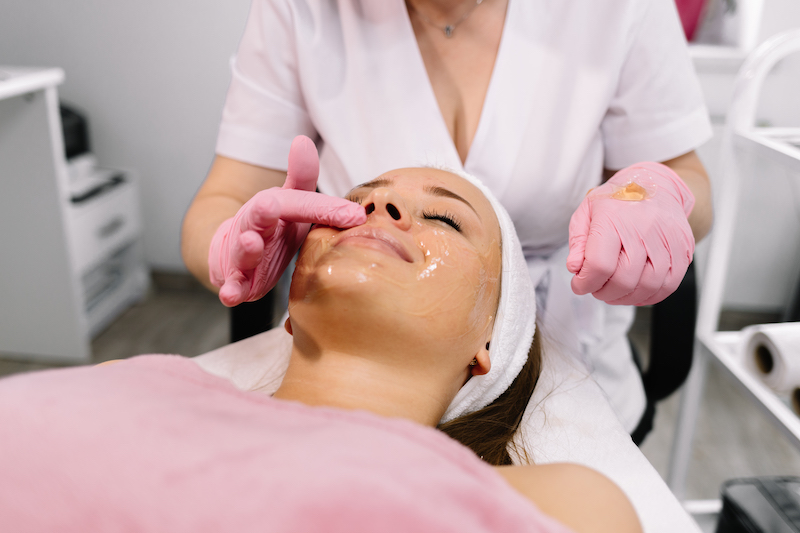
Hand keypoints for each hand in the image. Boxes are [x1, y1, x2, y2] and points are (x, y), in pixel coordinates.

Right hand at [209, 135, 365, 306]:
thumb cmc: (269, 227)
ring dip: (246, 249)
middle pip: (257, 217)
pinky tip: (231, 296)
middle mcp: (253, 227)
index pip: (299, 203)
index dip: (324, 208)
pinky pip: (230, 286)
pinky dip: (229, 291)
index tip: (356, 215)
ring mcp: (241, 254)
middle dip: (262, 212)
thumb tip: (303, 140)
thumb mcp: (288, 201)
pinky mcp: (233, 280)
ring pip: (242, 252)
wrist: (227, 249)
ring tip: (250, 243)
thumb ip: (301, 177)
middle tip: (269, 206)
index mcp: (272, 207)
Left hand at [566, 162, 694, 305]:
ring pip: (648, 285)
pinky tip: (636, 291)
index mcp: (614, 218)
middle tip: (596, 289)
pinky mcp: (683, 248)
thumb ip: (578, 241)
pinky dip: (651, 295)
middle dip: (604, 293)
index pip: (600, 264)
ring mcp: (667, 239)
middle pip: (624, 279)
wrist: (656, 183)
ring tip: (614, 292)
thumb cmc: (619, 199)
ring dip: (626, 298)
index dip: (586, 283)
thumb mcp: (587, 211)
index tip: (579, 285)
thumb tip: (574, 267)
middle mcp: (643, 228)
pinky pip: (670, 284)